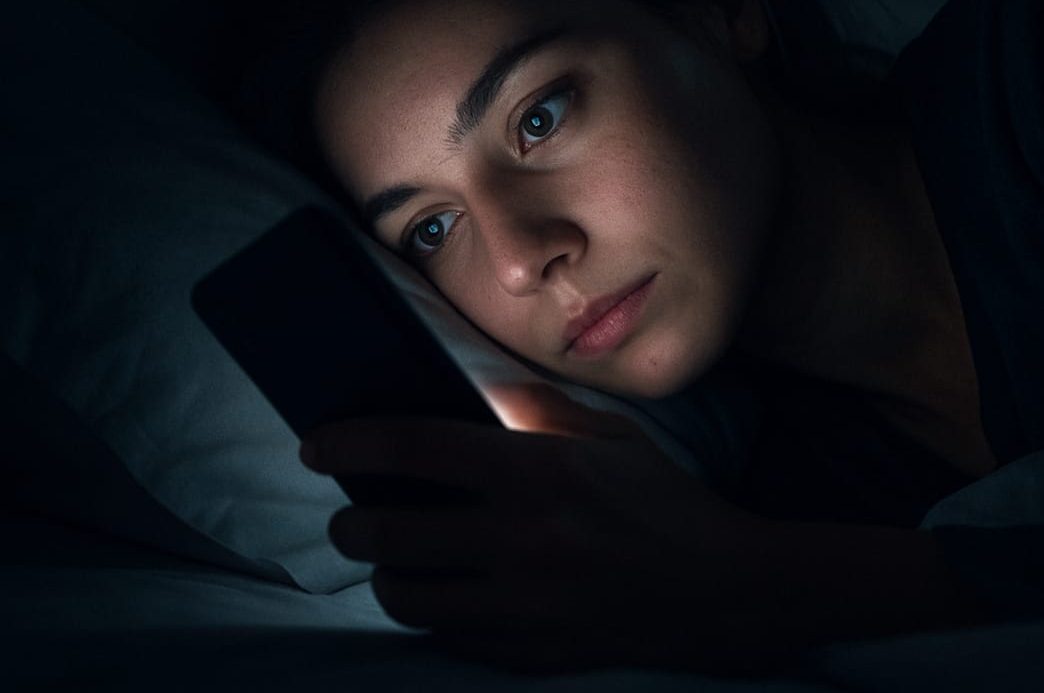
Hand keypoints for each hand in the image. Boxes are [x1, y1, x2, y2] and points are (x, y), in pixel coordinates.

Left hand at [300, 383, 780, 672]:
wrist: (721, 593)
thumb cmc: (666, 504)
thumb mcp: (612, 437)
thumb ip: (539, 410)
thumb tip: (475, 394)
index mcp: (542, 473)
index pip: (420, 450)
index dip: (356, 443)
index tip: (317, 444)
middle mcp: (524, 540)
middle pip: (393, 532)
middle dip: (352, 522)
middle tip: (352, 514)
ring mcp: (523, 606)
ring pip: (407, 597)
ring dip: (385, 575)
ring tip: (392, 560)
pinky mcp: (528, 653)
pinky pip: (448, 637)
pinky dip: (434, 613)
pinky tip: (443, 593)